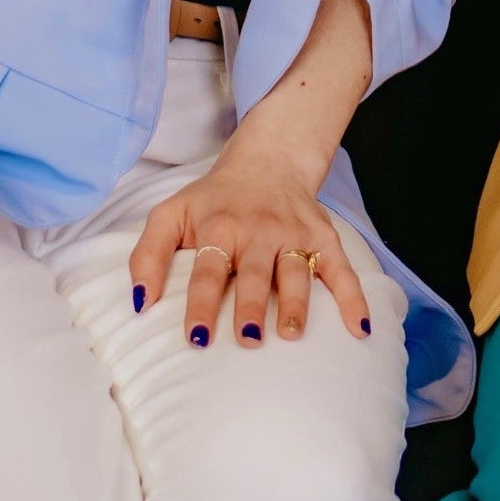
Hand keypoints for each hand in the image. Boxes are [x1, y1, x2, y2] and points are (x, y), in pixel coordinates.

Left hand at [128, 124, 371, 348]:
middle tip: (248, 339)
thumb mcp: (170, 214)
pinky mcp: (322, 236)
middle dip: (251, 306)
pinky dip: (353, 297)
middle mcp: (258, 230)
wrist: (267, 160)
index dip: (200, 303)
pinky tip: (359, 329)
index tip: (197, 337)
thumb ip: (148, 255)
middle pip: (254, 272)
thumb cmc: (213, 200)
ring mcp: (294, 233)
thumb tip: (140, 303)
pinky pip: (341, 268)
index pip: (207, 269)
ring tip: (290, 333)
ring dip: (295, 303)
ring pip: (296, 270)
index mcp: (218, 227)